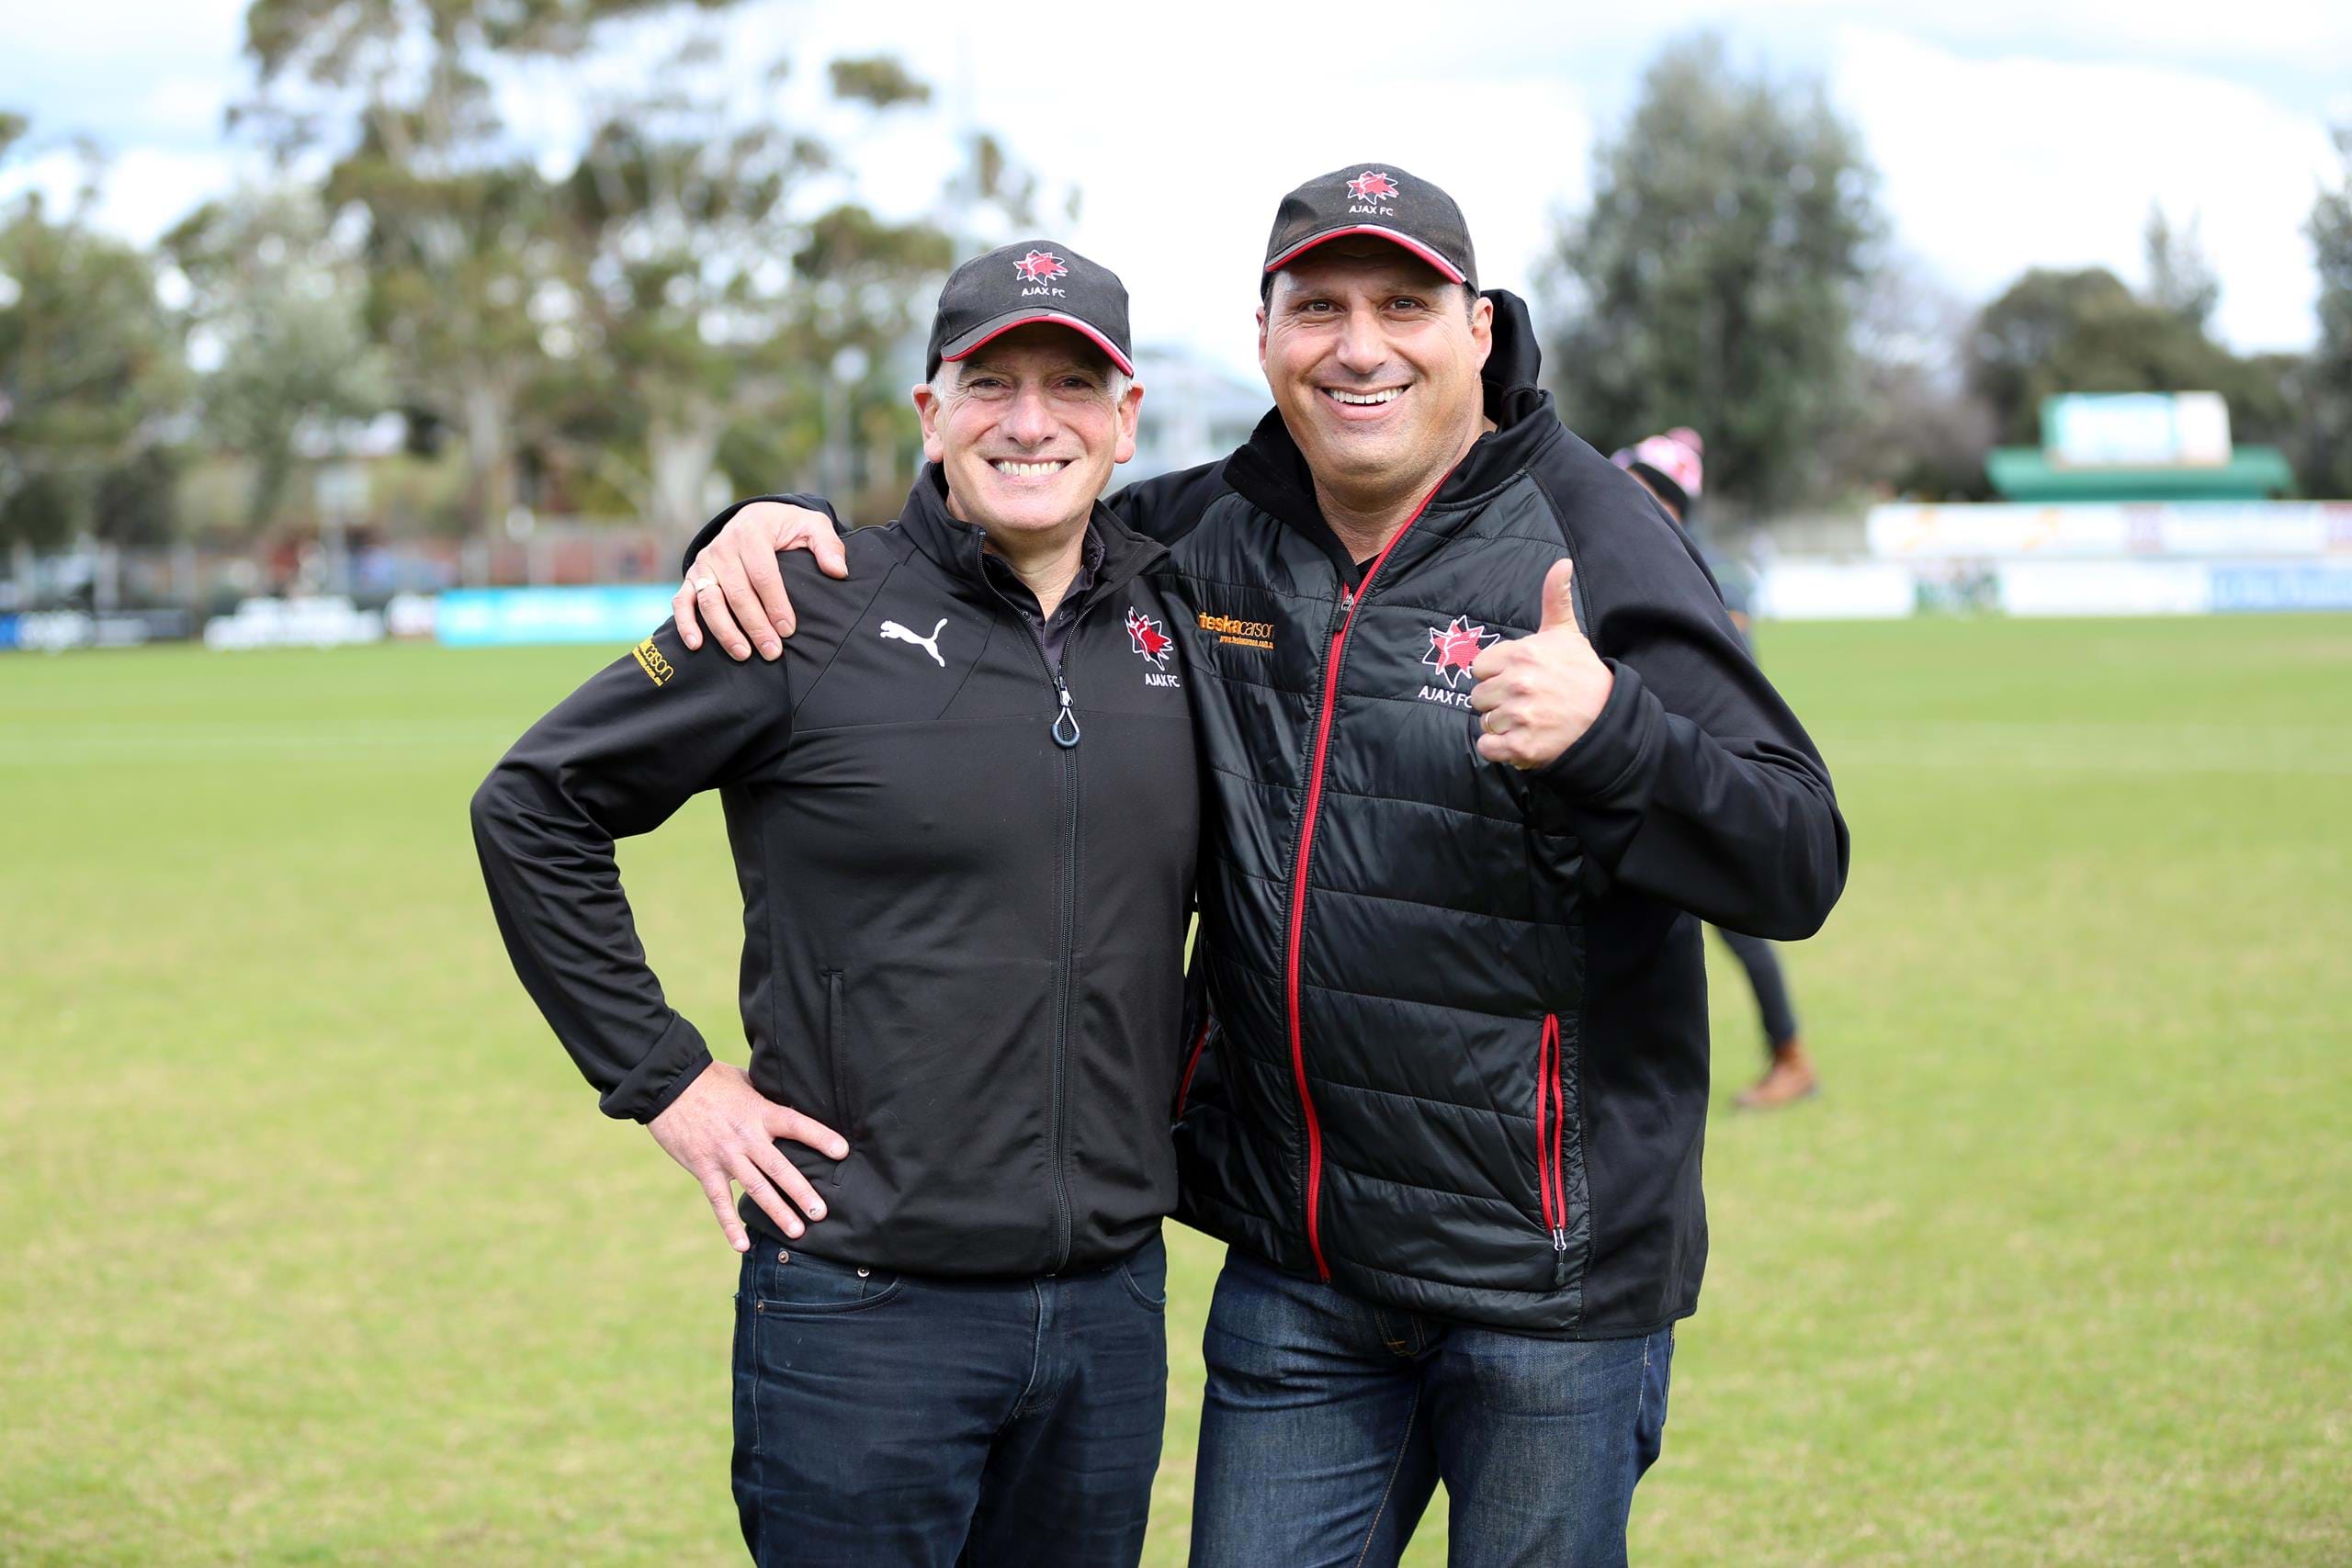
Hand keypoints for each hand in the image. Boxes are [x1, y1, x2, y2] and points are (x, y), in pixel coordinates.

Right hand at [647, 1060, 848, 1251]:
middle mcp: (746, 1136)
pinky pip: (719, 1201)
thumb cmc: (710, 1079)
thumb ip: (766, 1095)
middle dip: (802, 1192)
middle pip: (780, 1167)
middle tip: (821, 1213)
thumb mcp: (745, 1080)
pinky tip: (742, 1245)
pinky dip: (730, 1225)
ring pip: (756, 1188)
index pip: (797, 1125)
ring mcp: (725, 1155)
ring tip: (796, 1231)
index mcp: (760, 1112)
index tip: (842, 1151)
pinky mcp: (703, 1168)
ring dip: (777, 1211)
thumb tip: (790, 1097)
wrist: (668, 1085)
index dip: (820, 1137)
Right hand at [673, 500, 849, 660]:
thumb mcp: (811, 525)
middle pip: (738, 593)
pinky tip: (697, 645)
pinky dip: (686, 623)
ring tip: (744, 654)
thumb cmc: (786, 527)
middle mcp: (724, 547)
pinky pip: (683, 601)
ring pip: (710, 600)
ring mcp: (705, 563)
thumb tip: (838, 571)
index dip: (776, 605)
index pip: (764, 575)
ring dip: (726, 630)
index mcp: (752, 532)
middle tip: (772, 652)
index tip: (789, 630)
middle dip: (755, 626)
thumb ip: (828, 545)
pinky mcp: (692, 576)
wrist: (753, 517)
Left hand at [1469, 559, 1614, 770]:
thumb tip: (1561, 562)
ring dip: (1502, 724)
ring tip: (1529, 720)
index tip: (1517, 679)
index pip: (1480, 667)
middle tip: (1526, 702)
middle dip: (1498, 700)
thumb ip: (1555, 598)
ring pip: (1485, 721)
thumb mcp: (1567, 634)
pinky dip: (1498, 748)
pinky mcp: (1521, 747)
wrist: (1607, 720)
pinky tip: (1520, 739)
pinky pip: (1487, 747)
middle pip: (1479, 696)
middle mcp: (1518, 683)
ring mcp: (1519, 716)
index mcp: (1523, 654)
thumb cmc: (1582, 675)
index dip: (1495, 675)